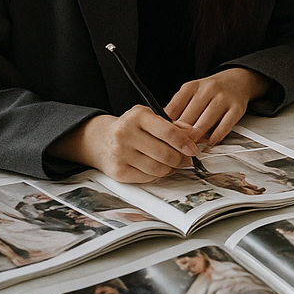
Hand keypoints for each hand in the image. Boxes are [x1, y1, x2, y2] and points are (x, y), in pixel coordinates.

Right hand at [49, 106, 203, 182]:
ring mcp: (119, 153)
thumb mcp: (150, 118)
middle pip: (164, 153)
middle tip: (186, 159)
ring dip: (171, 168)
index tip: (194, 150)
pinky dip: (157, 175)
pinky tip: (159, 168)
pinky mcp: (117, 170)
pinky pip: (147, 177)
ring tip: (173, 164)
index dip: (186, 143)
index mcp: (137, 116)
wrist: (100, 139)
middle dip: (181, 159)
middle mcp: (125, 133)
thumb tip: (193, 136)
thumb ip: (173, 126)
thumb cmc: (131, 127)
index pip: (169, 132)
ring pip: (157, 168)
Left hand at [166, 67, 270, 144]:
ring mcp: (223, 99)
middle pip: (188, 118)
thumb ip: (177, 109)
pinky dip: (215, 137)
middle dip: (181, 135)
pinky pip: (224, 126)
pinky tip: (210, 142)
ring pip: (204, 123)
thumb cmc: (211, 91)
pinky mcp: (237, 108)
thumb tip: (162, 128)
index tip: (164, 138)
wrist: (238, 80)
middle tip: (176, 147)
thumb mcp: (191, 93)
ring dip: (196, 138)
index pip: (173, 109)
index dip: (167, 127)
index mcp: (191, 87)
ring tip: (191, 147)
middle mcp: (208, 90)